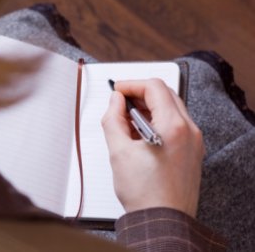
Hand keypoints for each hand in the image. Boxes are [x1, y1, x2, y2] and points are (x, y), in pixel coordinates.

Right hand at [101, 79, 204, 217]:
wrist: (163, 221)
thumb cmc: (144, 193)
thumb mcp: (119, 151)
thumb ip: (113, 119)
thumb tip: (114, 101)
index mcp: (173, 126)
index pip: (153, 87)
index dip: (131, 85)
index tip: (116, 91)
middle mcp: (189, 130)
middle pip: (164, 94)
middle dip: (139, 94)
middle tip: (119, 103)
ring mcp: (193, 142)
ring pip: (170, 108)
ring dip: (148, 108)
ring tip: (126, 122)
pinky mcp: (192, 152)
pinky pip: (175, 125)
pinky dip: (157, 121)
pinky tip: (139, 135)